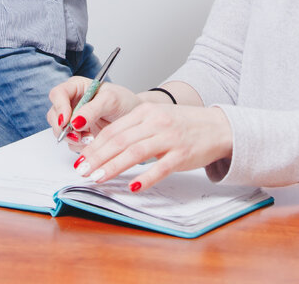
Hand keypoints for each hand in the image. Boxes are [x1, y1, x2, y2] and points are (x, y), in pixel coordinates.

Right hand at [46, 77, 142, 144]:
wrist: (134, 119)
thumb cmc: (124, 102)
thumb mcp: (111, 100)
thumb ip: (92, 109)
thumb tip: (74, 121)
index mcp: (76, 87)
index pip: (58, 94)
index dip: (59, 107)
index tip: (66, 121)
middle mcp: (71, 102)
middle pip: (54, 115)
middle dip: (64, 127)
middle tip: (78, 134)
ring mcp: (73, 120)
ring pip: (59, 131)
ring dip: (73, 138)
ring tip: (91, 137)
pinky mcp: (78, 134)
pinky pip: (70, 143)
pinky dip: (79, 145)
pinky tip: (93, 140)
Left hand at [69, 103, 232, 191]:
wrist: (217, 126)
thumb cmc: (183, 124)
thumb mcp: (156, 118)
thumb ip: (133, 129)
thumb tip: (105, 147)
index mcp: (146, 111)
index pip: (113, 129)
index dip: (94, 146)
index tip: (80, 159)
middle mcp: (156, 122)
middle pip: (120, 141)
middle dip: (97, 157)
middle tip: (82, 171)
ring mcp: (169, 138)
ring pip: (135, 153)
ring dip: (113, 167)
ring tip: (98, 178)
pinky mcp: (182, 155)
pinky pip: (160, 168)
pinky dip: (145, 178)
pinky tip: (133, 187)